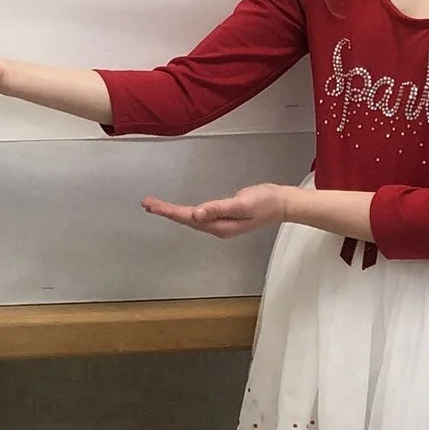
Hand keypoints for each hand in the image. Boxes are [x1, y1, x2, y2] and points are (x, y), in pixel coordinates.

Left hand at [140, 184, 292, 239]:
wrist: (282, 203)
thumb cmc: (265, 202)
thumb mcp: (242, 204)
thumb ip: (219, 209)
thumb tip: (196, 214)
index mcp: (219, 226)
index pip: (188, 218)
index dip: (168, 212)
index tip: (151, 206)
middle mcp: (217, 227)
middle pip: (186, 220)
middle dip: (165, 212)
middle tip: (146, 203)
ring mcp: (220, 223)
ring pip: (191, 218)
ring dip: (172, 212)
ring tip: (155, 206)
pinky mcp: (223, 216)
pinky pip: (198, 215)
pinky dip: (185, 212)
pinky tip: (179, 211)